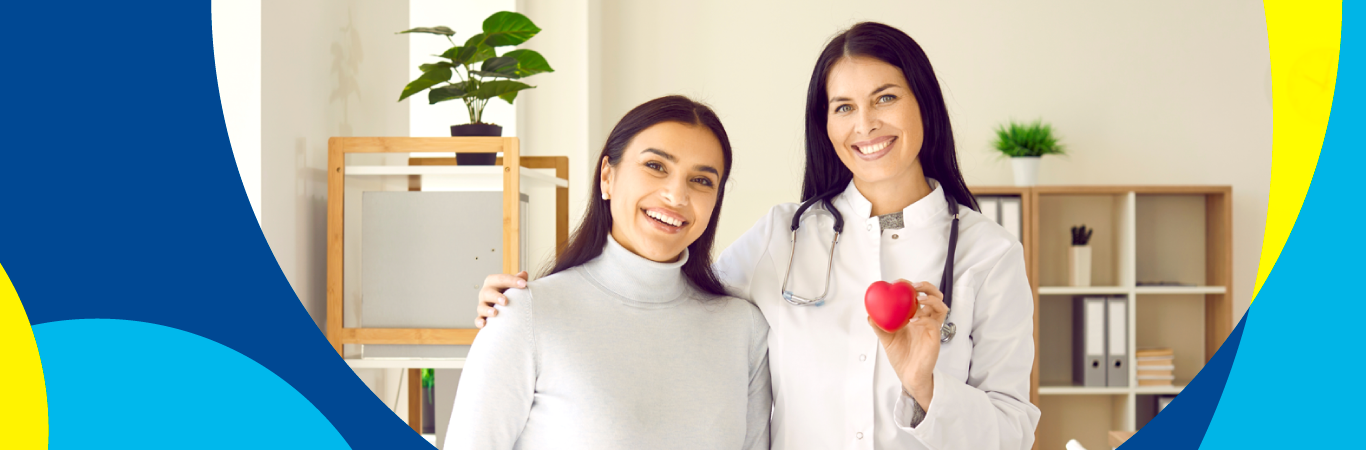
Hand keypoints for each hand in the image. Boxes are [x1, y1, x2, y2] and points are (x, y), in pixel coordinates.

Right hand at [475, 271, 527, 327]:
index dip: (513, 281)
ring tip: (495, 313)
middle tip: (505, 301)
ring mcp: (482, 305)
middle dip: (496, 296)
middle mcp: (486, 293)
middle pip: (488, 292)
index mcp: (493, 282)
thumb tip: (524, 274)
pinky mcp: (481, 317)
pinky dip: (480, 322)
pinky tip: (484, 324)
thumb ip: (518, 280)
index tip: (524, 284)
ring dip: (487, 310)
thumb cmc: (508, 292)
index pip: (502, 279)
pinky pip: (478, 320)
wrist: (503, 306)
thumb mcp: (513, 285)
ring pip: (482, 307)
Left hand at [868, 280, 946, 410]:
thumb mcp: (887, 339)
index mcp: (916, 317)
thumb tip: (869, 315)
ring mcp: (932, 328)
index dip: (912, 286)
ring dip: (930, 299)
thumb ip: (879, 326)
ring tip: (918, 299)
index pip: (919, 295)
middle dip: (926, 286)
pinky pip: (933, 323)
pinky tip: (913, 320)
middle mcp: (926, 320)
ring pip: (940, 307)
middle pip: (935, 296)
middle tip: (913, 286)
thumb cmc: (901, 357)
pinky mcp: (934, 338)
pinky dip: (924, 318)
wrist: (908, 375)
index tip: (900, 282)